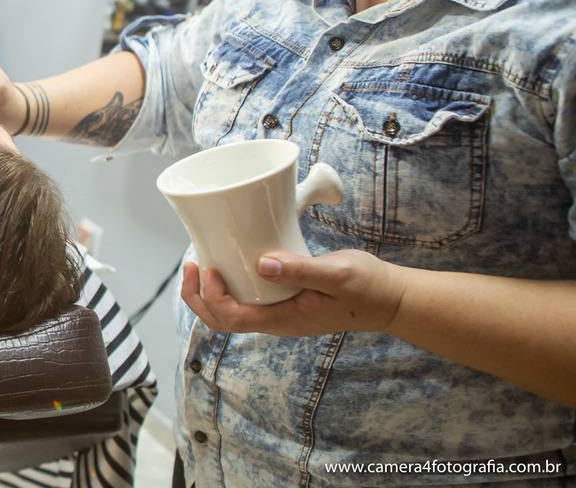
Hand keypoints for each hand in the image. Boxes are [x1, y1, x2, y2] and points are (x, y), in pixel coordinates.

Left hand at [180, 249, 406, 336]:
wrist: (390, 298)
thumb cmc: (368, 288)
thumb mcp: (336, 274)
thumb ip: (301, 270)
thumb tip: (262, 264)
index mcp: (285, 320)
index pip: (234, 318)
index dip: (212, 297)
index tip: (209, 269)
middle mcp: (277, 320)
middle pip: (223, 320)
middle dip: (198, 296)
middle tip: (191, 264)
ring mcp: (279, 311)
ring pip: (232, 311)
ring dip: (209, 292)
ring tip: (199, 263)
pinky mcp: (284, 300)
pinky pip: (247, 298)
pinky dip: (229, 284)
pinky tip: (228, 262)